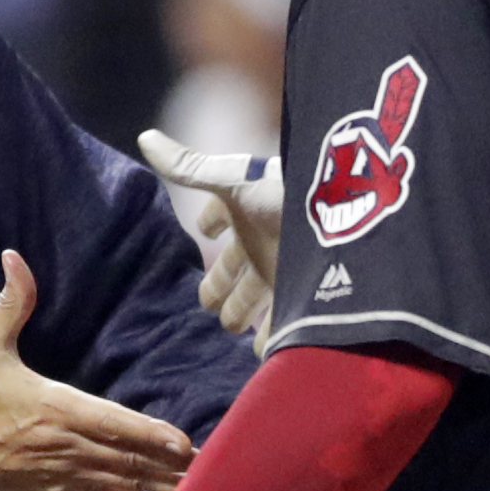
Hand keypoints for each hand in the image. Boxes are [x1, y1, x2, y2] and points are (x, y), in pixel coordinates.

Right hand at [0, 251, 192, 490]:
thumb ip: (10, 304)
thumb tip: (14, 257)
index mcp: (53, 408)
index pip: (109, 422)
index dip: (147, 433)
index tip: (182, 442)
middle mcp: (65, 446)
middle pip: (127, 457)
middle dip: (171, 464)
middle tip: (215, 466)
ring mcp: (64, 474)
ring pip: (123, 483)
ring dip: (162, 487)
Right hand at [139, 132, 282, 346]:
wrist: (344, 216)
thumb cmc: (283, 193)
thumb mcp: (232, 181)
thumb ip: (189, 167)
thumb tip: (145, 137)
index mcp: (242, 214)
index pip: (216, 220)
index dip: (210, 226)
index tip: (206, 231)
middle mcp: (259, 243)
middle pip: (230, 271)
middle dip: (219, 288)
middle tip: (212, 304)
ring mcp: (279, 272)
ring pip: (250, 301)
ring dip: (241, 316)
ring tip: (235, 327)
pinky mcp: (298, 299)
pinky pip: (278, 327)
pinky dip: (267, 342)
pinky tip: (262, 352)